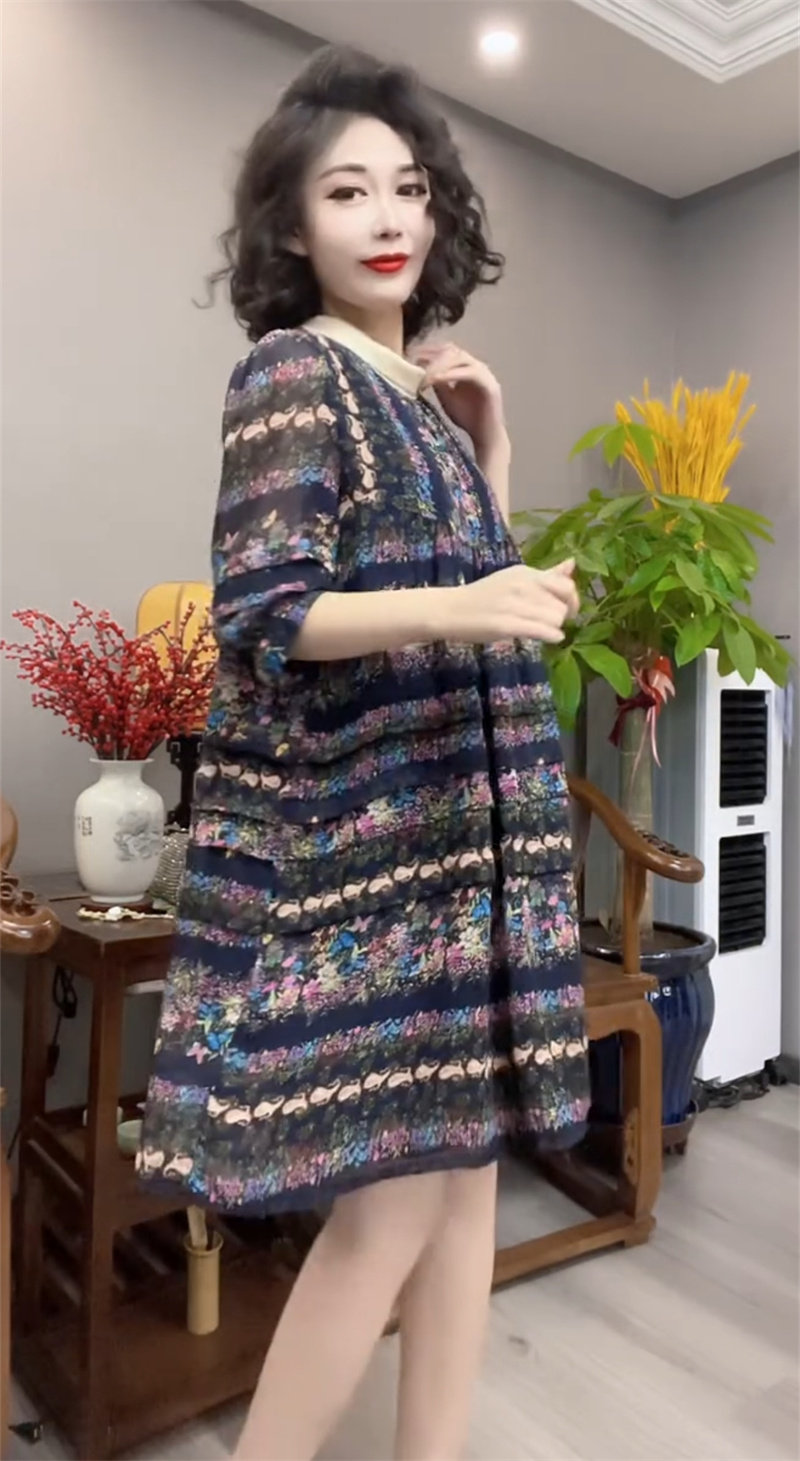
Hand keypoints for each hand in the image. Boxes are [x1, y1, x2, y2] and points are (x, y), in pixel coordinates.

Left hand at [412, 342, 507, 457]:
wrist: (485, 437)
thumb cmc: (467, 418)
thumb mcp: (446, 397)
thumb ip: (438, 382)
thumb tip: (420, 369)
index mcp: (467, 368)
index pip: (447, 351)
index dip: (429, 350)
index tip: (411, 354)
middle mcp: (477, 367)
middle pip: (453, 351)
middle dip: (432, 354)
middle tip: (414, 360)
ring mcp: (485, 374)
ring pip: (460, 359)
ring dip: (440, 364)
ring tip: (425, 374)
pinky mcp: (490, 385)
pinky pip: (470, 373)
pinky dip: (452, 374)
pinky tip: (437, 379)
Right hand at [440, 560, 579, 644]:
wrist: (450, 610)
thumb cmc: (483, 597)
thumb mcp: (515, 579)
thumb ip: (546, 575)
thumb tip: (572, 563)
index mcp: (526, 573)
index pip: (566, 585)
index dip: (571, 601)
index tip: (566, 611)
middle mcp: (523, 585)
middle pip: (562, 606)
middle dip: (560, 618)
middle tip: (547, 623)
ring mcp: (514, 605)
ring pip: (555, 620)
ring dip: (552, 629)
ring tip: (539, 630)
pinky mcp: (507, 625)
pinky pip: (542, 631)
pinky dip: (551, 637)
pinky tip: (549, 639)